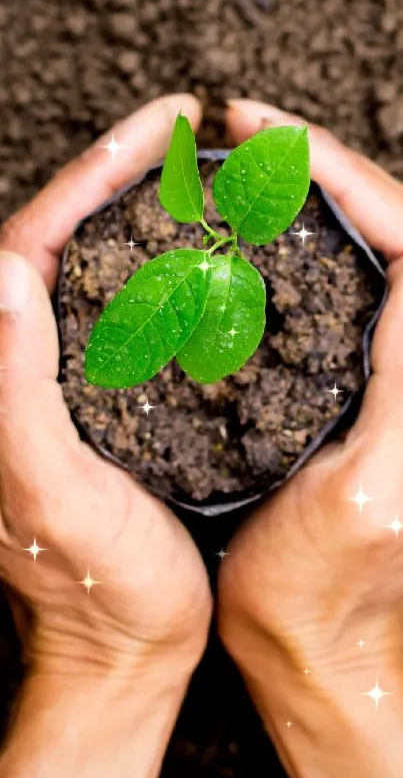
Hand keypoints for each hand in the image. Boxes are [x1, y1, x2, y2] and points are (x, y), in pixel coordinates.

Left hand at [0, 95, 211, 777]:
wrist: (123, 647)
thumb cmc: (94, 587)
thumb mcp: (51, 493)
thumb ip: (14, 389)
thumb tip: (0, 270)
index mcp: (4, 375)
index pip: (31, 242)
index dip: (91, 175)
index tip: (155, 130)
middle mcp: (28, 367)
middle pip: (60, 239)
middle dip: (117, 173)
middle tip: (181, 131)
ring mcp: (72, 382)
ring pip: (97, 269)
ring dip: (139, 211)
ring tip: (191, 171)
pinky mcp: (111, 405)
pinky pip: (130, 313)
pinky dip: (162, 270)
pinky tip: (201, 253)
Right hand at [218, 100, 402, 777]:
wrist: (309, 641)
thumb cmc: (326, 587)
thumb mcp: (371, 493)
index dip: (344, 175)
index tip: (272, 141)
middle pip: (389, 229)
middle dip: (324, 168)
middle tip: (250, 133)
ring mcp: (379, 374)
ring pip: (363, 252)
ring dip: (313, 197)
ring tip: (250, 168)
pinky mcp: (348, 389)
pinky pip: (336, 292)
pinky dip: (299, 247)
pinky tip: (255, 237)